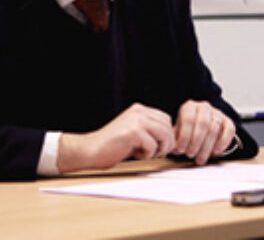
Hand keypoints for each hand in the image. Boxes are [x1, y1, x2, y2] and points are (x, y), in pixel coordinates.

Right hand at [57, 103, 174, 172]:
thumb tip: (172, 139)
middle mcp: (139, 111)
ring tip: (146, 154)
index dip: (166, 135)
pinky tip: (135, 154)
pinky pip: (153, 145)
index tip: (157, 147)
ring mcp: (136, 120)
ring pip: (164, 135)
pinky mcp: (134, 132)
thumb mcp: (134, 132)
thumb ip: (150, 130)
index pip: (165, 119)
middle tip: (153, 153)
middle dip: (165, 144)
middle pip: (168, 127)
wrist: (91, 150)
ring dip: (159, 149)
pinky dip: (147, 154)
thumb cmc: (112, 145)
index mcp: (139, 109)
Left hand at [173, 100, 235, 164]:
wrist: (200, 124)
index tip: (181, 149)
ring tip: (200, 159)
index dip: (184, 135)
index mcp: (190, 107)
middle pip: (203, 124)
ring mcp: (217, 113)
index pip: (188, 119)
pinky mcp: (228, 121)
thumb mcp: (178, 131)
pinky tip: (216, 152)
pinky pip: (229, 130)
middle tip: (190, 155)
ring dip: (207, 147)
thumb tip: (174, 150)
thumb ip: (175, 139)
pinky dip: (223, 142)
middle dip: (196, 142)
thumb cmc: (187, 129)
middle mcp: (204, 107)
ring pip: (214, 129)